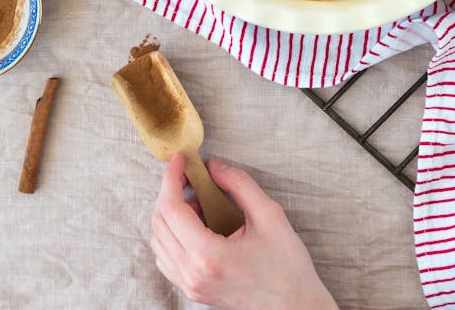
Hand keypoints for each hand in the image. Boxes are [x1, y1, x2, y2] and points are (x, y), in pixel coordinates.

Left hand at [150, 154, 337, 309]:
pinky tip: (195, 225)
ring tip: (198, 202)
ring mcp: (191, 286)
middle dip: (169, 192)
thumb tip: (214, 166)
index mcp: (209, 256)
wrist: (294, 306)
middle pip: (159, 223)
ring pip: (159, 242)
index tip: (180, 160)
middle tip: (189, 176)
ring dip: (170, 214)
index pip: (172, 210)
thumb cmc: (286, 265)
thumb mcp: (269, 215)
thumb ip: (239, 184)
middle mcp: (193, 274)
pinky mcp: (194, 291)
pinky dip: (172, 235)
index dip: (171, 178)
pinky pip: (167, 259)